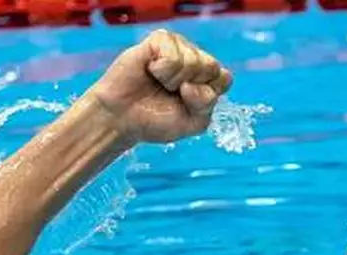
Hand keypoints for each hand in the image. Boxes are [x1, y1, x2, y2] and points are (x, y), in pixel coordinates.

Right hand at [90, 29, 232, 143]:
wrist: (122, 118)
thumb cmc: (156, 119)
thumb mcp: (192, 123)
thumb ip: (205, 105)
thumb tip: (192, 84)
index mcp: (207, 78)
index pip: (224, 78)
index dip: (207, 95)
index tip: (187, 103)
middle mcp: (195, 59)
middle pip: (211, 67)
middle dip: (191, 87)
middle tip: (171, 93)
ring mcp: (177, 47)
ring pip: (192, 61)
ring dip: (172, 80)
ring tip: (159, 82)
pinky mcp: (159, 40)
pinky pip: (172, 54)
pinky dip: (161, 69)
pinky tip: (150, 70)